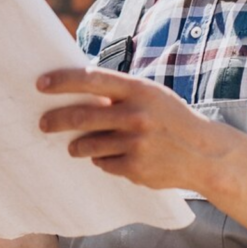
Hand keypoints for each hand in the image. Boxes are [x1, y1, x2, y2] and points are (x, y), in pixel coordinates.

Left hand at [37, 67, 245, 192]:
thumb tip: (75, 91)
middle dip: (56, 120)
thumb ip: (119, 93)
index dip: (63, 81)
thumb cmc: (171, 119)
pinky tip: (112, 157)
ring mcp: (136, 143)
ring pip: (88, 145)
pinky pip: (103, 163)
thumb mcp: (151, 96)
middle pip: (82, 116)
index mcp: (139, 90)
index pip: (91, 79)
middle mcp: (136, 115)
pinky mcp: (135, 168)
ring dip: (76, 145)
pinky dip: (101, 160)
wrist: (205, 154)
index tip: (41, 85)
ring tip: (73, 146)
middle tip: (43, 123)